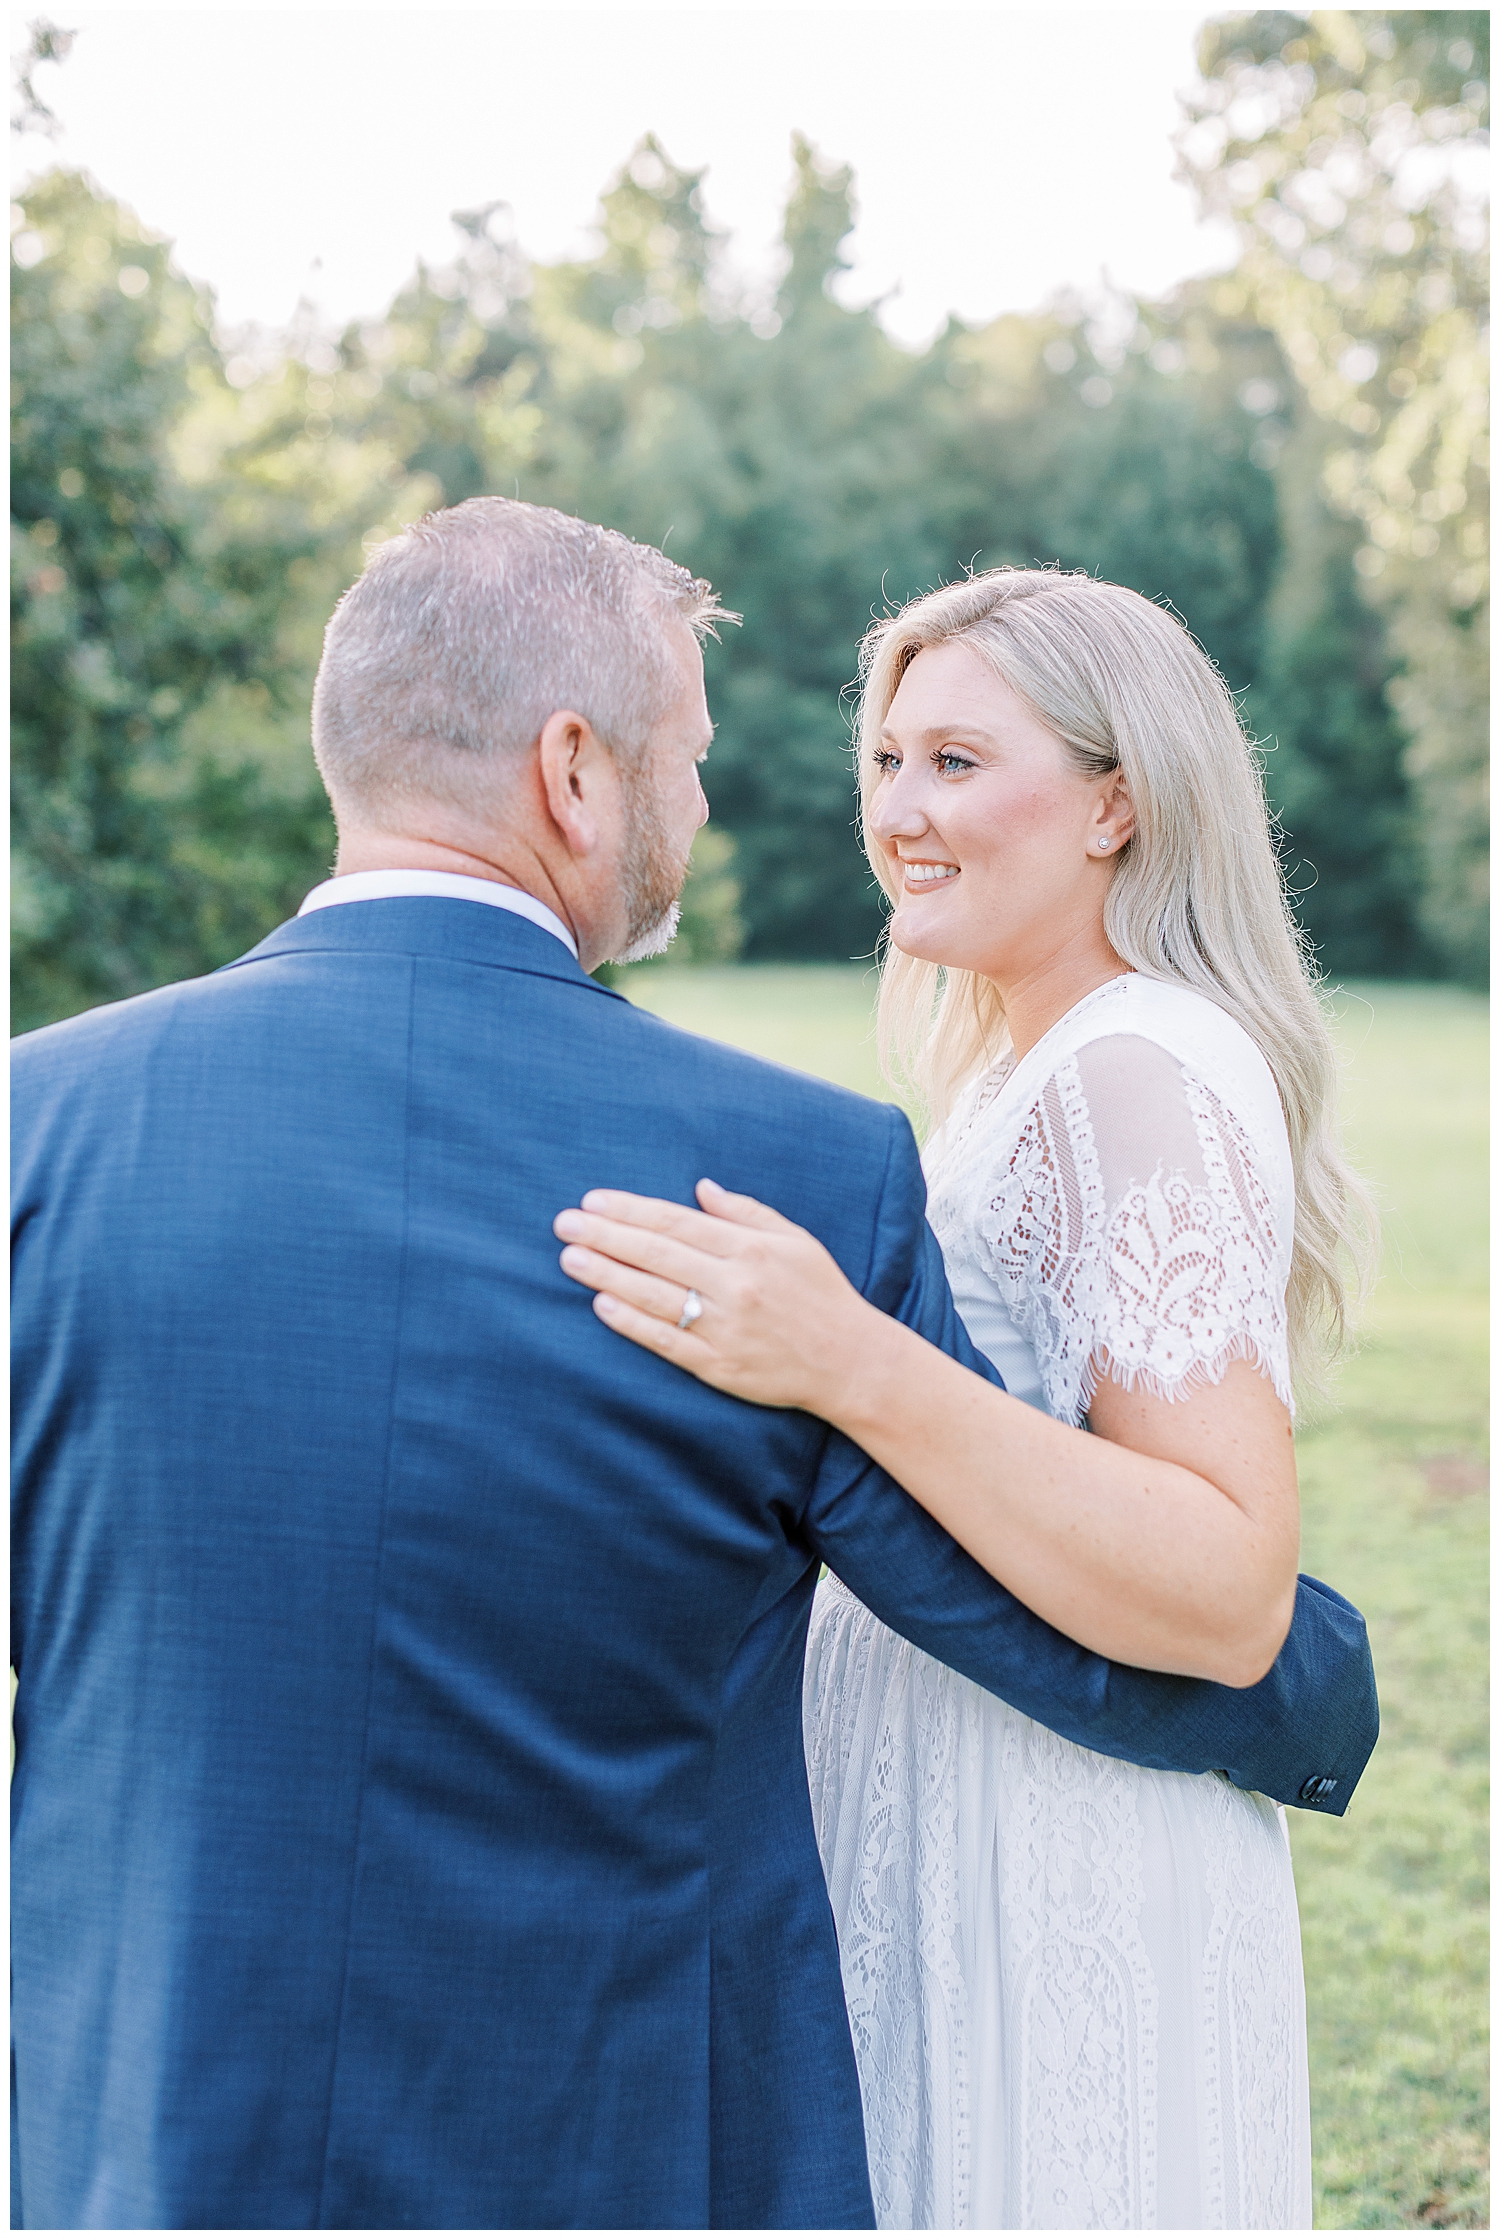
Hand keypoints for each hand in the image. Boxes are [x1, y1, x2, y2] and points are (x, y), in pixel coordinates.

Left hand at [553, 1178, 880, 1411]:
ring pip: (654, 1296)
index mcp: (750, 1249)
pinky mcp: (719, 1365)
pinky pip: (667, 1340)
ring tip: (570, 1259)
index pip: (677, 1223)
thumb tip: (699, 1189)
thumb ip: (746, 1213)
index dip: (631, 1210)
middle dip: (606, 1236)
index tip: (593, 1201)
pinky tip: (601, 1305)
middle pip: (657, 1254)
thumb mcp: (795, 1241)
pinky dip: (631, 1323)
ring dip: (607, 1275)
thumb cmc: (821, 1294)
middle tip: (563, 1224)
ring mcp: (725, 1327)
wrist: (850, 1362)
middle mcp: (735, 1285)